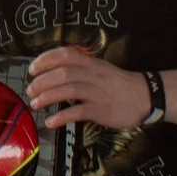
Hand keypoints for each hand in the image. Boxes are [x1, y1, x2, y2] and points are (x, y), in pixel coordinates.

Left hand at [24, 44, 150, 130]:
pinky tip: (51, 121)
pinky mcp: (102, 110)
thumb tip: (54, 72)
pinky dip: (62, 116)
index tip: (32, 68)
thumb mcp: (100, 69)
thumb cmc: (119, 84)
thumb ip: (80, 68)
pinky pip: (79, 111)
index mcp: (92, 63)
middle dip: (43, 81)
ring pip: (70, 89)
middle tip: (30, 90)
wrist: (146, 96)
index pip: (65, 54)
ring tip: (35, 104)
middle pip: (64, 72)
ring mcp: (98, 92)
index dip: (46, 60)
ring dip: (48, 96)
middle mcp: (94, 75)